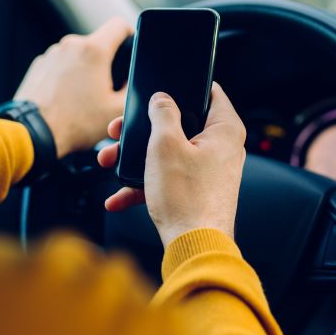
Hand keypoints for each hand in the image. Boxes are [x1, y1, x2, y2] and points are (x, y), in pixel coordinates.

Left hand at [15, 18, 132, 157]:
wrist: (34, 134)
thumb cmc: (74, 123)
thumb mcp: (117, 110)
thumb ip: (132, 89)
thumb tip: (131, 80)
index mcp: (93, 51)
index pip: (119, 25)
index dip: (130, 35)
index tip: (130, 49)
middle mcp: (70, 46)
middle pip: (98, 44)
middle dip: (106, 63)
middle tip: (106, 89)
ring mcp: (51, 55)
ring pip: (78, 55)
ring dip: (85, 71)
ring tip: (83, 99)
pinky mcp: (39, 66)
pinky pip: (61, 66)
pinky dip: (67, 78)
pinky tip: (67, 100)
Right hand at [97, 83, 246, 247]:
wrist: (193, 249)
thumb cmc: (187, 198)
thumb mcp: (165, 145)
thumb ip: (162, 113)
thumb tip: (161, 99)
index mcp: (225, 129)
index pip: (210, 92)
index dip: (184, 85)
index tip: (161, 87)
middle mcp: (222, 148)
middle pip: (180, 124)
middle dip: (144, 129)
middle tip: (120, 130)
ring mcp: (210, 171)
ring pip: (169, 153)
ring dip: (137, 158)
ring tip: (110, 162)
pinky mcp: (197, 191)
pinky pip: (169, 178)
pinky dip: (145, 184)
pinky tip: (118, 196)